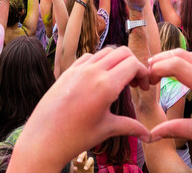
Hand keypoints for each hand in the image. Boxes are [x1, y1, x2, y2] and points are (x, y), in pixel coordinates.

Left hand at [10, 47, 150, 170]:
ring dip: (117, 61)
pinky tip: (99, 78)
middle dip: (133, 64)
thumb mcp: (106, 129)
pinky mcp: (67, 72)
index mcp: (105, 85)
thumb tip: (149, 136)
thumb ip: (130, 127)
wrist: (43, 139)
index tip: (144, 87)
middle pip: (122, 52)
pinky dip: (99, 62)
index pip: (132, 64)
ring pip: (105, 52)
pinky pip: (89, 57)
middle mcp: (92, 72)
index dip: (143, 73)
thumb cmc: (75, 137)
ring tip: (118, 80)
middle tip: (135, 83)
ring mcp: (78, 70)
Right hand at [148, 49, 191, 170]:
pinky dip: (186, 64)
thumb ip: (175, 130)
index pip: (176, 65)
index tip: (146, 81)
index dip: (157, 68)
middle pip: (183, 55)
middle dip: (161, 60)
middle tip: (146, 72)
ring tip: (157, 71)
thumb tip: (151, 134)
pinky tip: (179, 74)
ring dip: (174, 60)